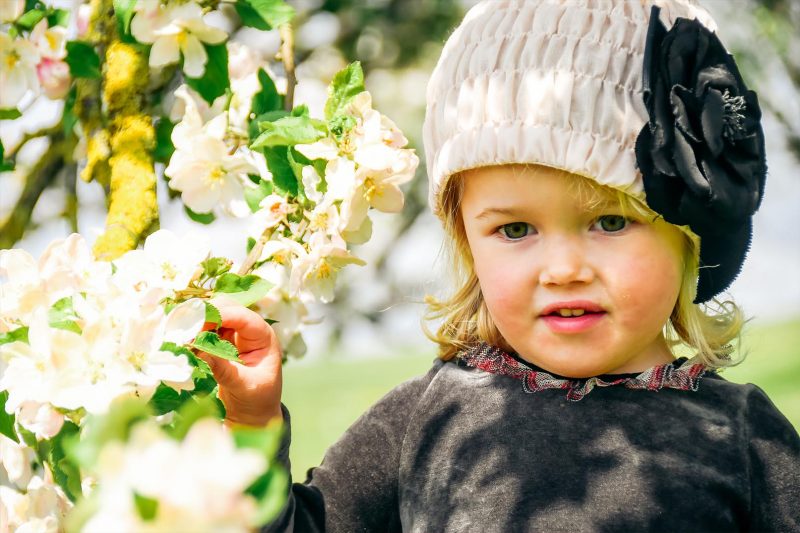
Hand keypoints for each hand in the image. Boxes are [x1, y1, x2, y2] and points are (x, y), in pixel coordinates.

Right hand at [193, 301, 282, 427]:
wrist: (254, 414)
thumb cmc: (258, 400)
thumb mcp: (244, 387)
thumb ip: (225, 370)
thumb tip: (201, 352)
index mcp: (263, 337)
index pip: (242, 316)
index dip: (220, 315)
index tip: (198, 325)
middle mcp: (250, 330)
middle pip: (226, 308)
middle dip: (205, 316)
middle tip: (186, 333)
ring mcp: (234, 334)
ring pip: (213, 316)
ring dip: (197, 323)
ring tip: (182, 338)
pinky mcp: (221, 342)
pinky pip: (206, 329)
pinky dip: (194, 332)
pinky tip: (184, 343)